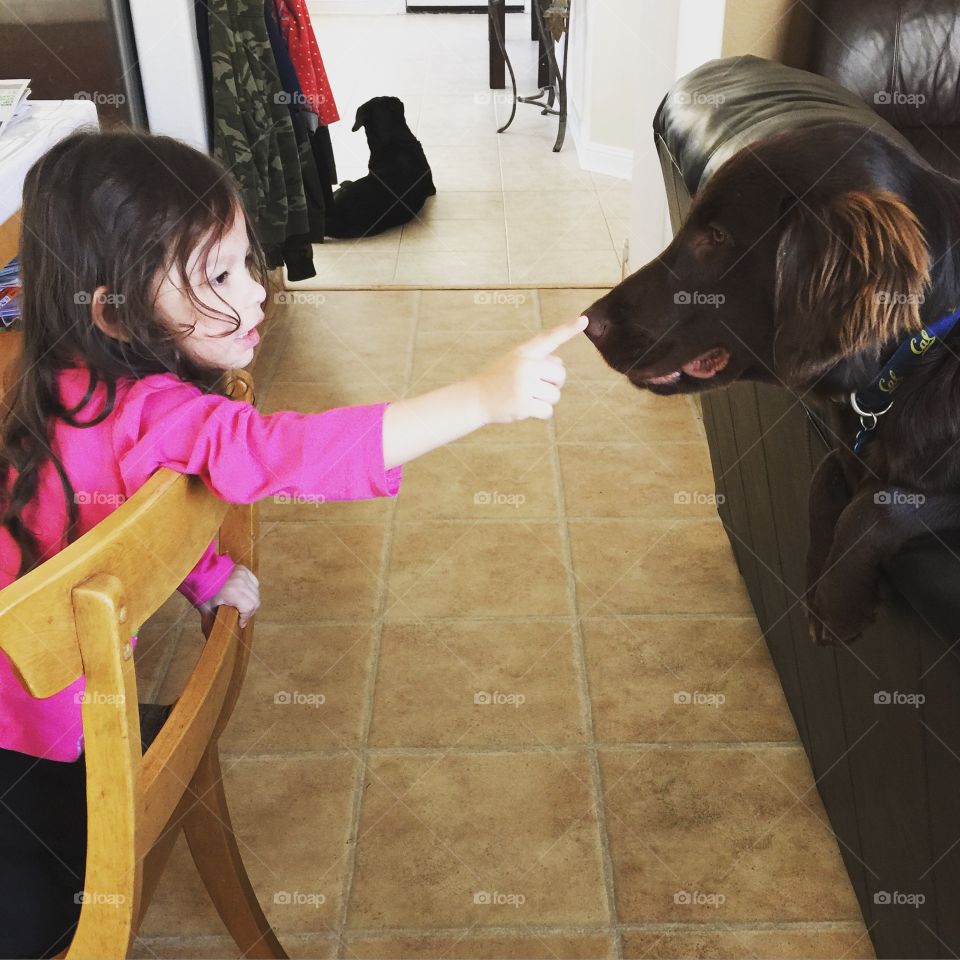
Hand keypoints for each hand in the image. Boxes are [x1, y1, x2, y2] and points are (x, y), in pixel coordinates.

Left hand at [198, 564, 259, 638]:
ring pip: (256, 591)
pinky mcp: (243, 569)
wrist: (198, 572)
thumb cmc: (201, 591)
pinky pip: (254, 583)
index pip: (249, 607)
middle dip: (250, 611)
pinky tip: (243, 594)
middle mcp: (240, 581)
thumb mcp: (205, 609)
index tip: (240, 623)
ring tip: (242, 606)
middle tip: (241, 617)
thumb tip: (210, 640)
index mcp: (232, 592)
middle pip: (255, 600)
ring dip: (251, 600)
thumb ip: (209, 625)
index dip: (246, 617)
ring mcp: (242, 574)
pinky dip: (251, 590)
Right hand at [469, 315, 587, 424]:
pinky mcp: (523, 404)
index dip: (568, 329)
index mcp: (524, 352)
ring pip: (555, 395)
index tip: (584, 320)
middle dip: (554, 383)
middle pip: (560, 374)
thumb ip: (537, 360)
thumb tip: (559, 366)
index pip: (550, 338)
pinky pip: (547, 411)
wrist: (475, 398)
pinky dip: (540, 413)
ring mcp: (524, 385)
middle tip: (536, 387)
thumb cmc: (498, 379)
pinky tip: (525, 408)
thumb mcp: (514, 361)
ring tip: (526, 397)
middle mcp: (526, 365)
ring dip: (545, 400)